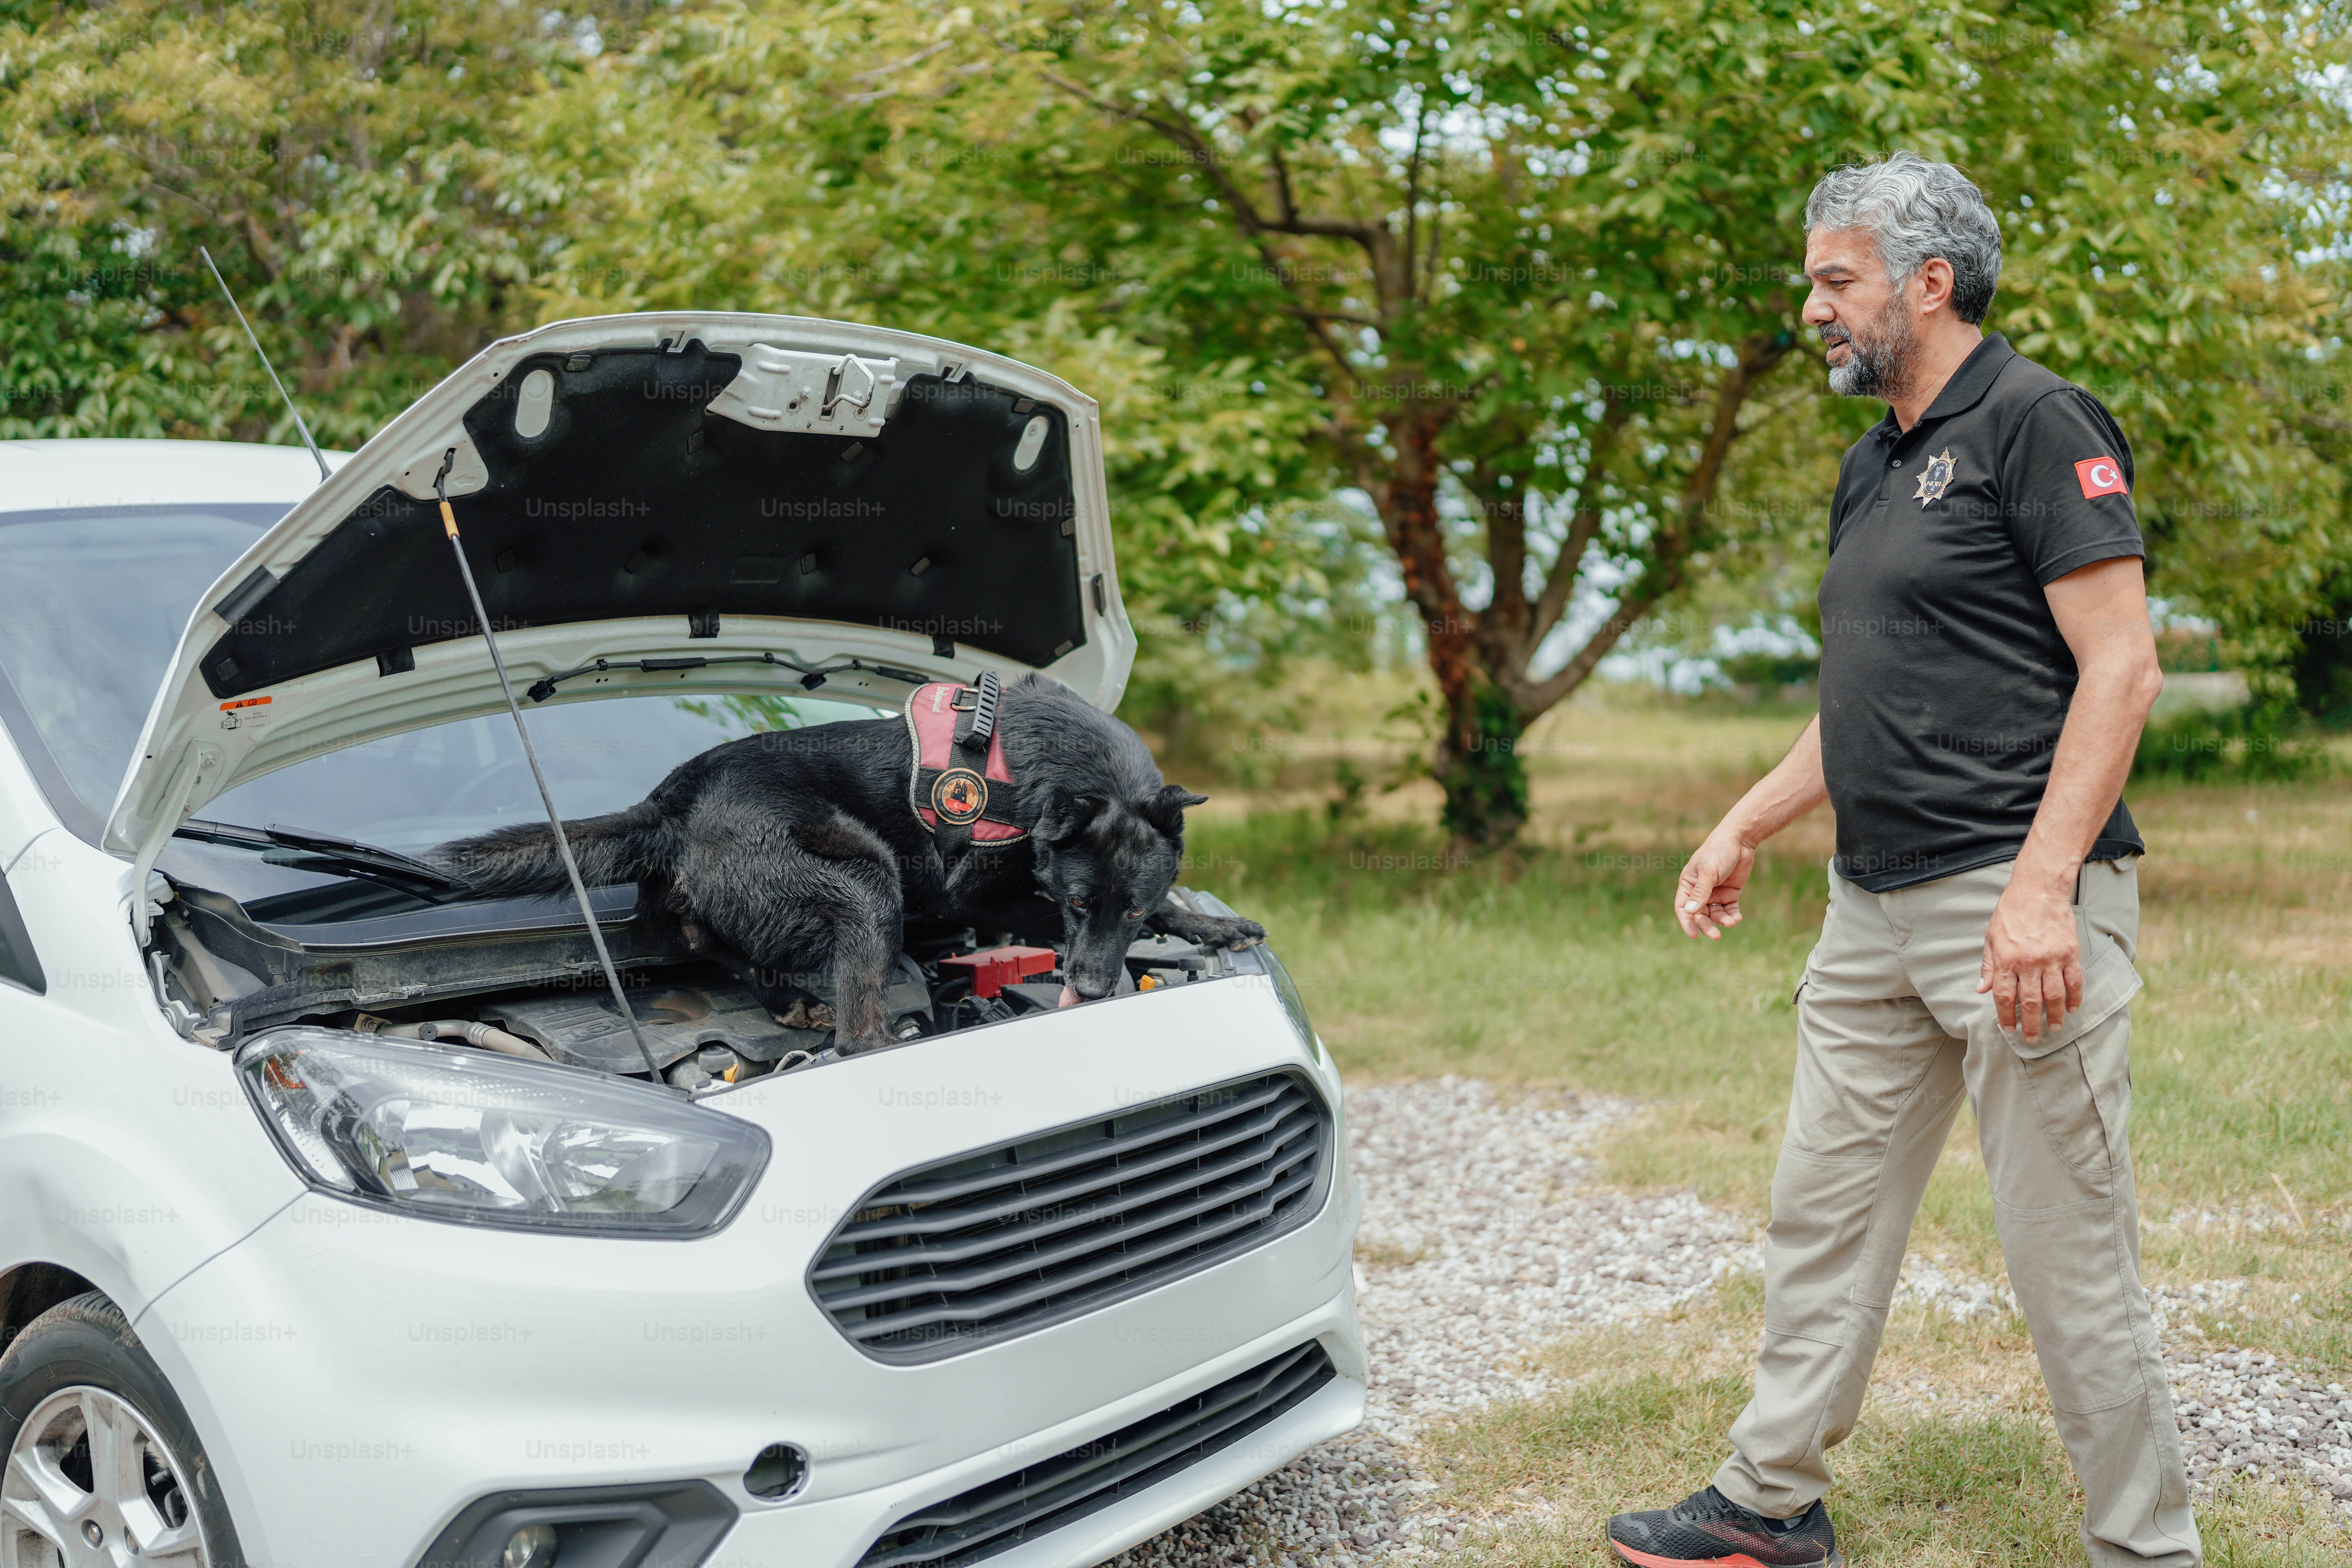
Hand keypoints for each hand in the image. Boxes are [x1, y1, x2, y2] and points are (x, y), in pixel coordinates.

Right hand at [1674, 827, 1755, 940]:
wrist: (1740, 840)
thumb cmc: (1718, 851)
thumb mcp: (1708, 872)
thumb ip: (1701, 892)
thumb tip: (1690, 912)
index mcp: (1688, 884)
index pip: (1683, 908)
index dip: (1687, 922)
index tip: (1694, 935)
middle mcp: (1700, 891)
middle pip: (1700, 914)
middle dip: (1707, 925)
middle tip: (1716, 936)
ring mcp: (1715, 893)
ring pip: (1715, 914)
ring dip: (1722, 920)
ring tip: (1731, 922)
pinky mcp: (1730, 894)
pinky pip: (1729, 909)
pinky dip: (1732, 915)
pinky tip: (1737, 918)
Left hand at [1978, 881, 2082, 1040]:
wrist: (2039, 890)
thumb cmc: (2011, 913)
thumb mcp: (1991, 937)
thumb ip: (1988, 966)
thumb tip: (1981, 990)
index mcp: (2006, 959)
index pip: (2005, 996)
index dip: (2006, 1016)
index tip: (2008, 1029)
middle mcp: (2029, 962)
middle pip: (2031, 1002)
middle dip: (2031, 1024)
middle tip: (2032, 1038)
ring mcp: (2052, 958)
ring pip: (2054, 996)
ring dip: (2054, 1016)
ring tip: (2053, 1028)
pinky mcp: (2070, 953)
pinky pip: (2074, 981)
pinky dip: (2075, 997)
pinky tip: (2072, 1008)